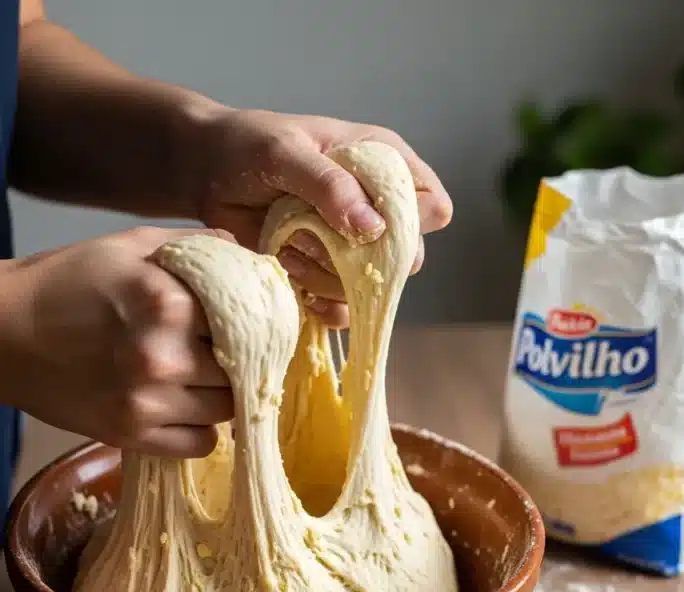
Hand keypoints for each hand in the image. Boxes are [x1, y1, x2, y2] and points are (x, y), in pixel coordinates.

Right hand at [0, 227, 233, 457]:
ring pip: (225, 410)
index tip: (240, 325)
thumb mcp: (129, 246)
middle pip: (240, 369)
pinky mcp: (131, 435)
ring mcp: (147, 402)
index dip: (248, 325)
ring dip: (219, 395)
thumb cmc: (67, 282)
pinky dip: (200, 429)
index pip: (246, 323)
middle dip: (236, 360)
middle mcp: (162, 356)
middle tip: (216, 351)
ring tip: (197, 378)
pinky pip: (200, 444)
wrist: (2, 333)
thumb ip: (196, 247)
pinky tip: (182, 408)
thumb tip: (249, 258)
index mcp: (167, 302)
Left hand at [196, 109, 452, 326]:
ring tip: (286, 243)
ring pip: (371, 287)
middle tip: (316, 236)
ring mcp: (354, 247)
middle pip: (406, 257)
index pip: (432, 206)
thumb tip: (374, 229)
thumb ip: (331, 186)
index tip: (365, 223)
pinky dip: (318, 301)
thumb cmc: (248, 147)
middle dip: (362, 258)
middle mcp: (377, 208)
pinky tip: (291, 273)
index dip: (410, 223)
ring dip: (326, 274)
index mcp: (384, 164)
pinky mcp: (327, 275)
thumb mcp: (286, 153)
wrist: (208, 175)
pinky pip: (345, 309)